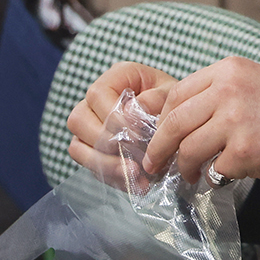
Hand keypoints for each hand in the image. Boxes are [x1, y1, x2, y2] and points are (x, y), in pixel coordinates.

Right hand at [67, 61, 174, 185]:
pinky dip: (110, 176)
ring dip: (105, 164)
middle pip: (79, 120)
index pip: (98, 94)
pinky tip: (135, 182)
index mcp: (117, 77)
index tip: (136, 136)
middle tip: (134, 160)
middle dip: (106, 144)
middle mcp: (96, 99)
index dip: (113, 118)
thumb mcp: (173, 94)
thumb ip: (157, 99)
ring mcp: (90, 124)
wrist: (182, 121)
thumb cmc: (175, 103)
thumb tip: (133, 112)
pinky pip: (87, 164)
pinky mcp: (93, 148)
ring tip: (135, 175)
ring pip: (78, 146)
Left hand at [145, 57, 259, 182]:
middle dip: (159, 148)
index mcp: (229, 69)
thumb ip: (220, 92)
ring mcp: (235, 120)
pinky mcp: (244, 151)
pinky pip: (213, 170)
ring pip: (187, 149)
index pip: (177, 93)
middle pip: (174, 122)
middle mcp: (228, 89)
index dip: (162, 119)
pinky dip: (212, 179)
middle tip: (154, 164)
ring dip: (183, 168)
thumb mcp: (255, 82)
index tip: (158, 135)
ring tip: (188, 176)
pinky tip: (217, 180)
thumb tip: (183, 119)